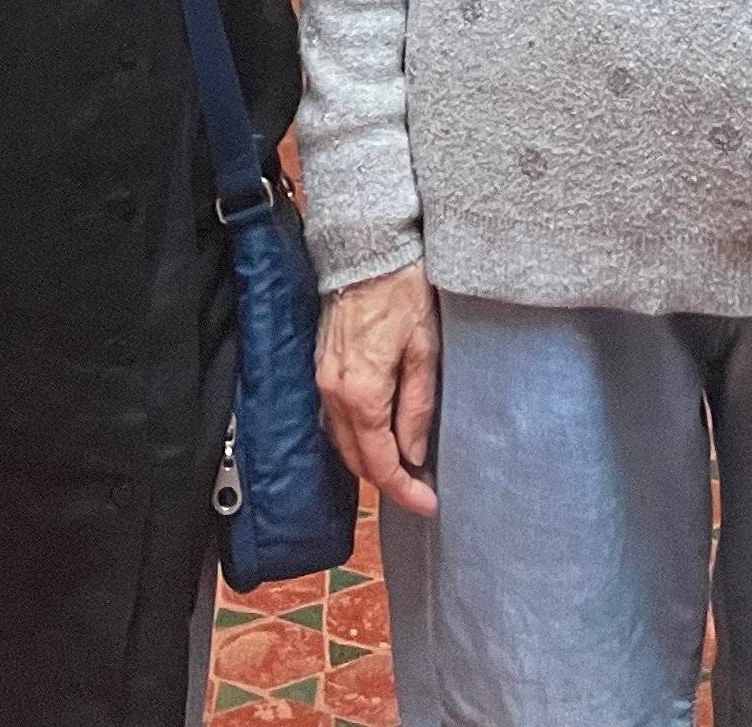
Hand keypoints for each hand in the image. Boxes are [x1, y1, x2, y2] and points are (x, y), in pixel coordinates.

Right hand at [318, 266, 439, 514]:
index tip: (430, 504)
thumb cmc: (402, 291)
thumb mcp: (424, 349)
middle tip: (422, 489)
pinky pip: (336, 418)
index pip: (380, 463)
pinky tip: (380, 433)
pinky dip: (357, 436)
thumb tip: (414, 454)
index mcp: (361, 393)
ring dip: (371, 459)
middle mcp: (334, 393)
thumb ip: (417, 406)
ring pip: (343, 441)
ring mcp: (323, 379)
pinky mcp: (321, 365)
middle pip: (357, 458)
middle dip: (388, 480)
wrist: (367, 247)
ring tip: (406, 465)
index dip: (405, 490)